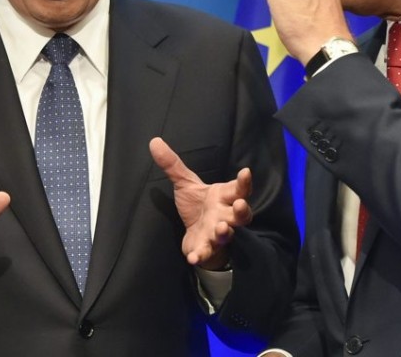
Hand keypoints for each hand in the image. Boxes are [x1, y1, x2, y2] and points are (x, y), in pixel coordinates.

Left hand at [149, 137, 251, 268]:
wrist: (196, 234)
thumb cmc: (197, 205)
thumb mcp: (185, 183)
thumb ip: (173, 165)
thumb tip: (154, 141)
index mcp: (223, 197)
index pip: (238, 189)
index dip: (244, 182)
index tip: (246, 172)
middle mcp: (224, 215)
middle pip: (241, 215)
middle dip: (242, 210)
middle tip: (239, 205)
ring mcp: (216, 233)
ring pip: (227, 234)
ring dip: (225, 232)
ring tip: (221, 229)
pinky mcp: (205, 248)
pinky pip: (205, 252)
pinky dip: (201, 255)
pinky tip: (193, 257)